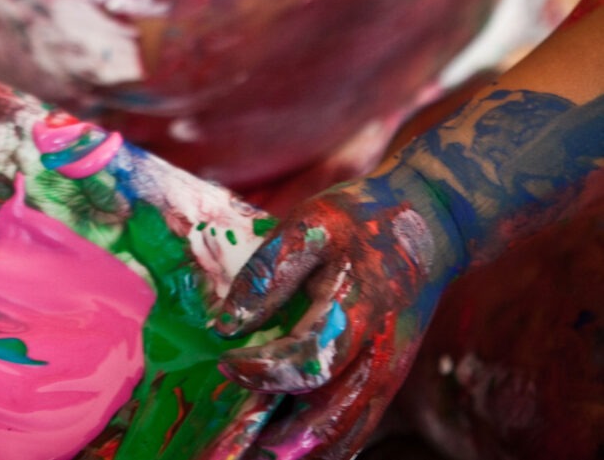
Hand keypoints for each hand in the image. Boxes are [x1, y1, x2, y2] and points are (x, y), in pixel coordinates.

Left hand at [214, 164, 465, 459]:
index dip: (264, 369)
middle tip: (227, 446)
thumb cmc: (362, 220)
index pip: (310, 359)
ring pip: (343, 438)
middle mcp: (378, 355)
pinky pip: (356, 432)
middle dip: (274, 440)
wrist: (430, 225)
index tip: (227, 361)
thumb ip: (270, 271)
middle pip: (328, 421)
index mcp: (358, 309)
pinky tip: (283, 448)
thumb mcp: (312, 222)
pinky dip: (322, 450)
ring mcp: (387, 376)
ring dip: (296, 453)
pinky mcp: (387, 384)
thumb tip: (225, 325)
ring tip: (250, 454)